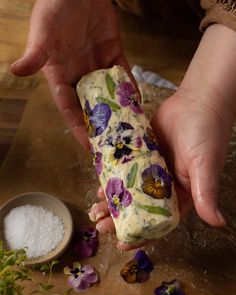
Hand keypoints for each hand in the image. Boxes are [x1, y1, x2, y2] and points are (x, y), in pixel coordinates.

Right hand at [10, 0, 129, 147]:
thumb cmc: (53, 10)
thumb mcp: (42, 34)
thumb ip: (34, 55)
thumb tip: (14, 71)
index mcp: (61, 77)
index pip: (70, 109)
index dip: (79, 128)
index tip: (89, 147)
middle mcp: (80, 77)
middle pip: (91, 107)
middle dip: (101, 126)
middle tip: (114, 144)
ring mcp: (97, 67)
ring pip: (110, 95)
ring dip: (119, 110)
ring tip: (130, 129)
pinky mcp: (113, 54)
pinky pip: (124, 75)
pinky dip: (130, 88)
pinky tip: (138, 103)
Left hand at [90, 24, 235, 249]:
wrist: (197, 100)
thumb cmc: (206, 134)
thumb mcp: (205, 167)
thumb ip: (207, 194)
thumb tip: (218, 223)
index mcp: (182, 194)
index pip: (159, 222)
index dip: (142, 235)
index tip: (123, 244)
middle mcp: (165, 186)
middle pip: (139, 208)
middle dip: (120, 219)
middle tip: (100, 225)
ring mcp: (151, 170)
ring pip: (129, 191)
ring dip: (113, 201)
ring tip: (95, 208)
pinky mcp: (142, 154)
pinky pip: (125, 170)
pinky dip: (114, 179)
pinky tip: (100, 186)